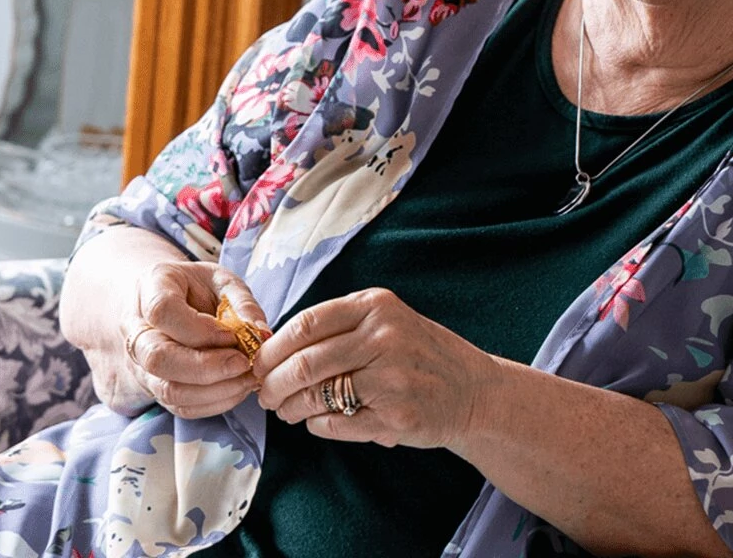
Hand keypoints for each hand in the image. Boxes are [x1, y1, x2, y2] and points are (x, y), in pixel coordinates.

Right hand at [113, 260, 270, 418]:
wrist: (165, 301)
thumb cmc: (196, 287)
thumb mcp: (221, 279)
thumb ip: (241, 302)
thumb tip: (259, 333)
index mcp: (150, 289)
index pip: (162, 312)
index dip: (199, 329)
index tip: (232, 335)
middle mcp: (136, 330)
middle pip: (158, 359)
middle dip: (207, 367)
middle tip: (244, 363)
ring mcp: (140, 363)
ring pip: (168, 389)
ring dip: (215, 390)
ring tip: (248, 378)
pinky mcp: (155, 388)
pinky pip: (180, 406)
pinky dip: (214, 403)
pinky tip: (238, 388)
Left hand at [254, 287, 497, 449]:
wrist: (473, 391)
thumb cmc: (419, 355)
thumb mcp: (386, 322)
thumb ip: (338, 329)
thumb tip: (272, 350)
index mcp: (377, 306)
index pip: (306, 324)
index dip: (272, 349)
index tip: (259, 364)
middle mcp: (385, 337)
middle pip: (304, 363)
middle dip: (273, 384)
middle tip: (265, 395)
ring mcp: (392, 378)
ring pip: (315, 396)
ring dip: (290, 408)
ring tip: (287, 411)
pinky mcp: (396, 416)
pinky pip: (334, 424)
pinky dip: (318, 426)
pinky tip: (321, 422)